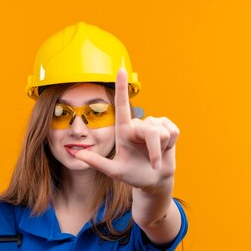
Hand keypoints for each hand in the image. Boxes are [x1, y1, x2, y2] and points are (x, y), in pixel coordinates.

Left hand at [75, 68, 178, 191]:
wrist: (154, 181)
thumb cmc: (133, 175)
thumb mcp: (115, 171)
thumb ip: (97, 163)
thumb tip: (77, 155)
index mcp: (124, 131)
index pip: (122, 106)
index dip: (121, 88)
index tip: (120, 69)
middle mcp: (138, 124)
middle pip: (151, 131)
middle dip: (154, 150)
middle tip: (152, 163)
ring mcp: (154, 124)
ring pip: (162, 133)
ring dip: (161, 149)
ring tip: (156, 156)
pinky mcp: (168, 127)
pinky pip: (173, 132)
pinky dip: (170, 145)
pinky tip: (166, 149)